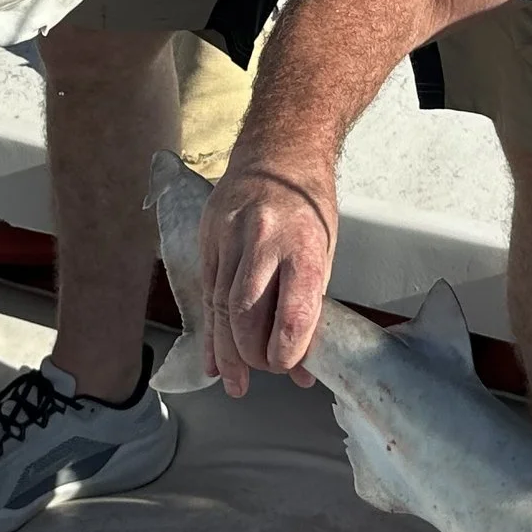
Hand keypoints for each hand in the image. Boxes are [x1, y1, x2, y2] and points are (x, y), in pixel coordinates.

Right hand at [200, 165, 338, 394]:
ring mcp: (230, 235)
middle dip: (251, 355)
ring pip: (220, 306)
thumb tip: (302, 366)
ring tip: (234, 380)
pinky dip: (210, 328)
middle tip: (260, 373)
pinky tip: (214, 355)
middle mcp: (264, 239)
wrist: (278, 151)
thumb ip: (310, 307)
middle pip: (247, 314)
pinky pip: (206, 291)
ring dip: (226, 351)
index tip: (289, 369)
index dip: (287, 352)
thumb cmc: (309, 205)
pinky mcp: (208, 235)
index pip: (293, 313)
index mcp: (304, 245)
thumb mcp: (325, 251)